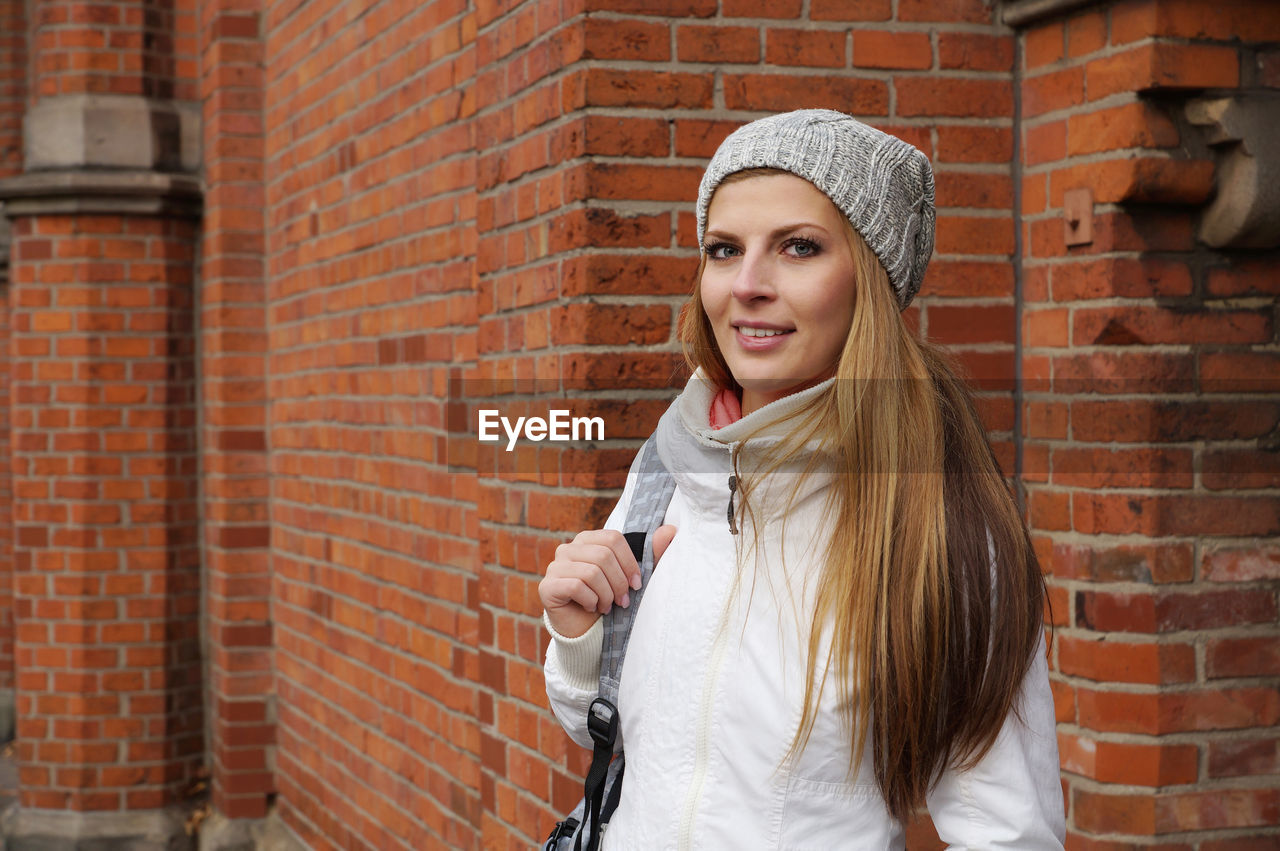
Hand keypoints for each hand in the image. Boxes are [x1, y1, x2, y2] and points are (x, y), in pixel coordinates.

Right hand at [540, 525, 677, 637]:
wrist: (587, 632)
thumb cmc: (610, 600)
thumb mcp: (633, 578)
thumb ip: (651, 554)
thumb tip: (672, 530)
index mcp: (588, 540)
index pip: (613, 538)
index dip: (629, 562)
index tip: (637, 584)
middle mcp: (568, 548)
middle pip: (603, 555)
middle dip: (619, 582)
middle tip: (623, 601)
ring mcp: (555, 566)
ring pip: (591, 572)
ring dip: (606, 594)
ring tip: (608, 607)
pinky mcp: (548, 586)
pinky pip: (575, 586)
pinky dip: (590, 600)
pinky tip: (592, 608)